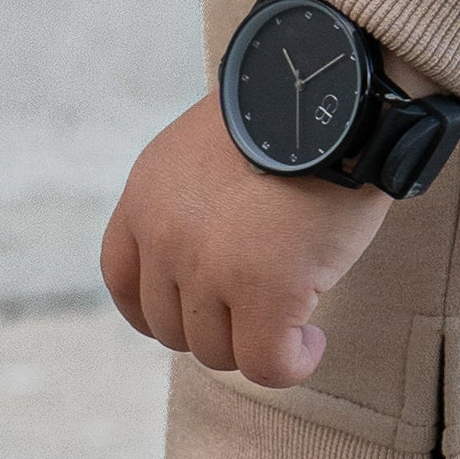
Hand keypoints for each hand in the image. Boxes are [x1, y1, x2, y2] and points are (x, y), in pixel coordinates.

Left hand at [98, 93, 398, 388]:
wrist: (337, 95)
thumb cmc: (295, 112)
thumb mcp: (215, 144)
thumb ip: (197, 197)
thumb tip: (221, 248)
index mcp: (147, 196)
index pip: (122, 279)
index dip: (154, 310)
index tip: (195, 311)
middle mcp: (165, 236)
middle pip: (172, 325)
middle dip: (219, 326)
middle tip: (266, 310)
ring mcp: (208, 268)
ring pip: (218, 351)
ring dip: (258, 344)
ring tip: (299, 320)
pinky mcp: (264, 293)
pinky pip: (266, 363)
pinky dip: (291, 363)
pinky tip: (312, 342)